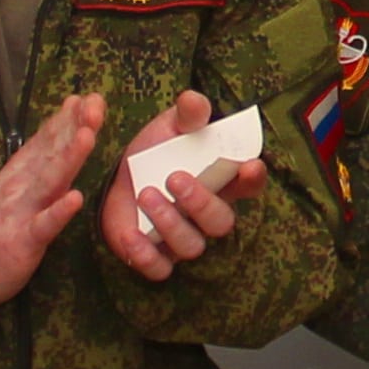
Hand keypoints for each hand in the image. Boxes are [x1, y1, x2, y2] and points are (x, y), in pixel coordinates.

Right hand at [0, 94, 108, 305]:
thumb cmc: (5, 216)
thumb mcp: (22, 177)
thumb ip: (48, 145)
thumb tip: (73, 106)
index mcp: (25, 168)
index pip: (49, 138)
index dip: (70, 117)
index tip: (92, 98)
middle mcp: (24, 183)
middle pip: (52, 152)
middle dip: (75, 128)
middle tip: (95, 107)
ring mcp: (23, 210)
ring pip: (49, 181)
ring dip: (69, 158)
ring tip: (87, 137)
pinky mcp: (23, 240)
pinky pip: (44, 225)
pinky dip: (59, 211)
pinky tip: (75, 198)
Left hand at [103, 91, 266, 280]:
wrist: (115, 179)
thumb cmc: (154, 153)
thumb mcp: (169, 127)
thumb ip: (186, 115)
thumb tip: (192, 100)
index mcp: (220, 183)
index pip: (249, 186)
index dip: (253, 179)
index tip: (248, 166)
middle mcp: (206, 216)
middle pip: (220, 221)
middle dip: (201, 202)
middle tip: (175, 177)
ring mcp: (182, 239)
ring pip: (191, 245)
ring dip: (170, 222)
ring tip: (147, 194)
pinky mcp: (154, 256)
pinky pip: (159, 268)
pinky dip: (145, 256)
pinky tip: (130, 235)